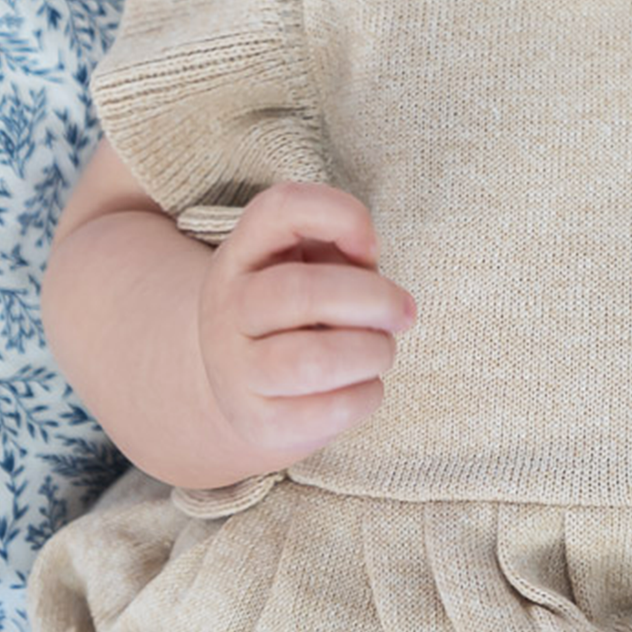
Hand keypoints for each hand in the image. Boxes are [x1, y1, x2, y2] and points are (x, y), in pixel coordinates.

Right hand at [196, 182, 416, 477]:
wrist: (242, 387)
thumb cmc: (298, 310)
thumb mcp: (310, 261)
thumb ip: (340, 244)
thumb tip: (367, 254)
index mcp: (244, 252)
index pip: (280, 208)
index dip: (339, 214)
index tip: (372, 245)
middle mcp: (228, 307)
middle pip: (300, 292)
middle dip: (373, 299)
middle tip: (403, 312)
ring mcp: (235, 369)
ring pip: (311, 361)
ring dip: (371, 352)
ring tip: (383, 350)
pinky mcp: (258, 423)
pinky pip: (325, 413)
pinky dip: (365, 396)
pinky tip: (366, 385)